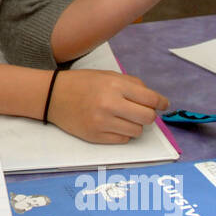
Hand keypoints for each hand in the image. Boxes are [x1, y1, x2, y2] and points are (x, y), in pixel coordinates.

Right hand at [47, 69, 169, 144]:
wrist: (52, 96)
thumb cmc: (82, 83)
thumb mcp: (108, 76)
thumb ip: (133, 85)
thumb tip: (155, 100)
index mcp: (115, 86)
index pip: (150, 99)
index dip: (161, 103)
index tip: (163, 104)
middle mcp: (110, 104)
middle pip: (147, 118)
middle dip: (148, 115)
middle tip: (141, 111)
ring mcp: (102, 122)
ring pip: (137, 131)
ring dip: (135, 125)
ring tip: (123, 117)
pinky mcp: (95, 136)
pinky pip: (123, 139)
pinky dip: (123, 133)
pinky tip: (113, 124)